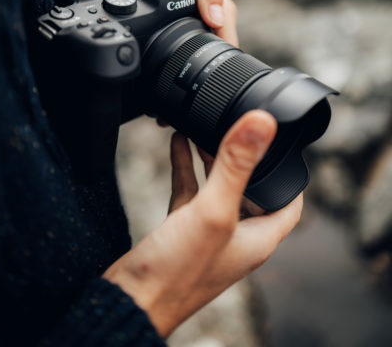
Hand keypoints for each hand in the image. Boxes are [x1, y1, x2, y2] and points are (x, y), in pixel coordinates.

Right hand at [103, 110, 302, 336]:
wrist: (132, 299)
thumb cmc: (177, 272)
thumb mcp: (214, 210)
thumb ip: (236, 165)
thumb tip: (262, 123)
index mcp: (258, 237)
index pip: (289, 203)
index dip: (290, 175)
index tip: (283, 147)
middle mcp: (237, 235)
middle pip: (251, 189)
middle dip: (244, 158)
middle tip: (236, 131)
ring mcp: (208, 232)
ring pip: (217, 186)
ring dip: (212, 158)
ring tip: (204, 128)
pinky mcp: (182, 229)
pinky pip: (190, 191)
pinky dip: (186, 166)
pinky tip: (177, 144)